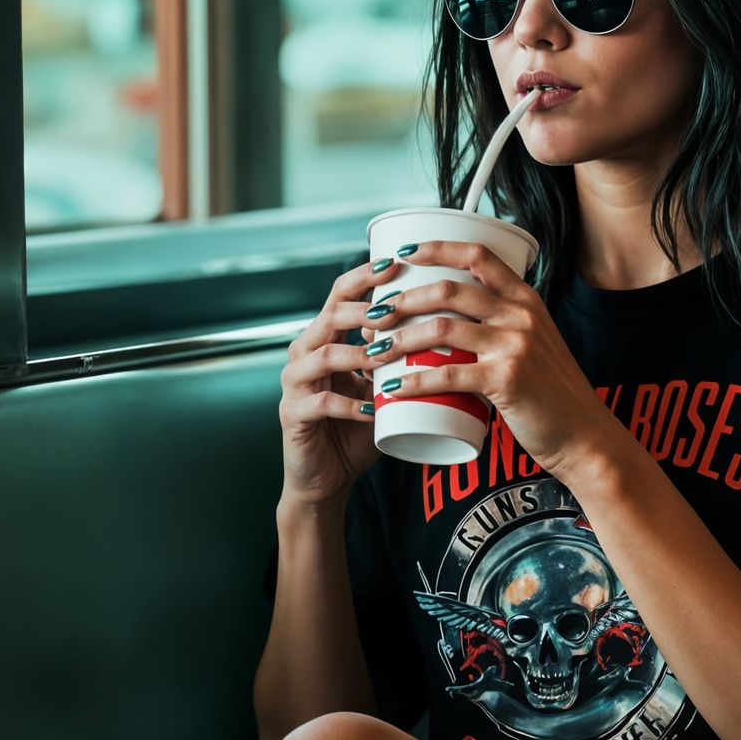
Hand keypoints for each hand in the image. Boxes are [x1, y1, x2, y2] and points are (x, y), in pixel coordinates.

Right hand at [277, 253, 390, 508]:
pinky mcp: (293, 414)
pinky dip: (349, 404)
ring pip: (323, 354)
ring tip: (388, 357)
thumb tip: (448, 332)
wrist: (327, 476)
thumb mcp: (381, 386)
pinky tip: (372, 408)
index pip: (341, 294)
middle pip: (330, 315)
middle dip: (365, 310)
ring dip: (359, 354)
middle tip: (396, 311)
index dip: (365, 277)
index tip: (397, 263)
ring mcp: (295, 383)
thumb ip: (399, 360)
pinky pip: (320, 401)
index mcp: (325, 338)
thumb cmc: (357, 428)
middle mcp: (304, 352)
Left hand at [362, 240, 618, 478]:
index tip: (403, 253)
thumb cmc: (551, 392)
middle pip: (448, 289)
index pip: (477, 255)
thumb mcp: (535, 342)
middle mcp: (521, 315)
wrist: (583, 434)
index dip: (436, 248)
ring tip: (374, 350)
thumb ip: (501, 324)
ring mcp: (514, 346)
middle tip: (375, 314)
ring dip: (399, 338)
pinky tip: (392, 389)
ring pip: (441, 328)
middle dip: (402, 299)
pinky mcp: (505, 380)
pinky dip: (413, 381)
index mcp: (526, 299)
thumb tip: (449, 319)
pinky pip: (447, 375)